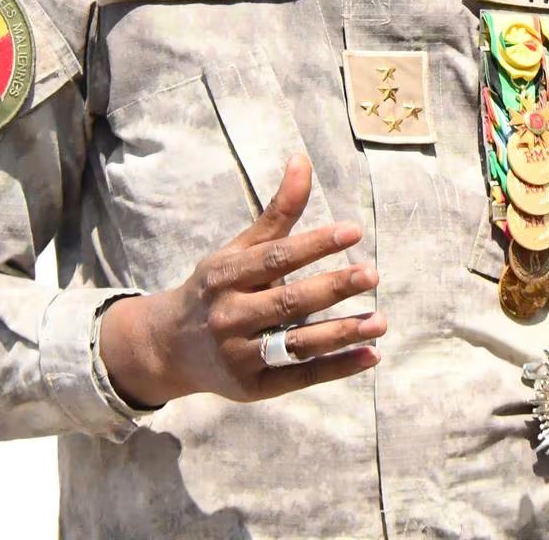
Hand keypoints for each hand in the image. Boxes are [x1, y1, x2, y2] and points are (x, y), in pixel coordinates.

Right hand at [100, 154, 384, 406]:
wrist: (168, 347)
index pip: (274, 258)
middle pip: (288, 303)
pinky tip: (371, 355)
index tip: (353, 231)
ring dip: (342, 334)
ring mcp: (239, 356)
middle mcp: (229, 316)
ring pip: (296, 345)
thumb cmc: (216, 288)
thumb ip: (277, 213)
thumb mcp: (238, 250)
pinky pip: (300, 378)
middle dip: (332, 289)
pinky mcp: (252, 388)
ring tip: (380, 322)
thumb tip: (302, 159)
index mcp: (225, 276)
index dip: (313, 244)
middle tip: (372, 274)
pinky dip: (337, 368)